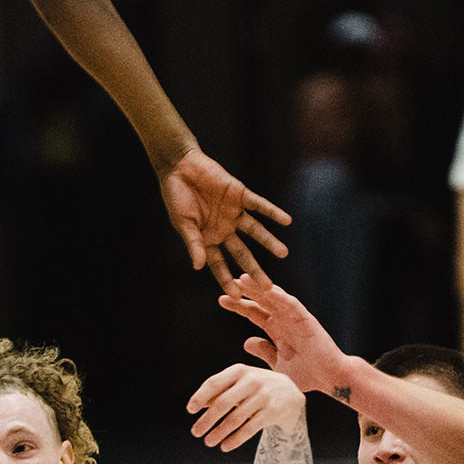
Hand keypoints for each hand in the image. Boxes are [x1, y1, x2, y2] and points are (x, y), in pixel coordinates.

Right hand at [159, 148, 290, 292]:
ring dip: (268, 242)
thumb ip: (194, 243)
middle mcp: (224, 230)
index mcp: (208, 239)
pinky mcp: (240, 194)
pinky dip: (272, 212)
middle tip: (268, 286)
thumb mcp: (183, 223)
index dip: (227, 280)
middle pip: (242, 253)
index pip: (220, 264)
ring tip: (283, 253)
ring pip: (255, 231)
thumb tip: (199, 267)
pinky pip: (259, 205)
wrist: (181, 166)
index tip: (237, 296)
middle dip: (254, 269)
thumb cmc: (176, 197)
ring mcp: (234, 213)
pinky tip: (286, 221)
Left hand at [185, 363, 305, 451]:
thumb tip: (198, 404)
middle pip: (223, 403)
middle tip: (196, 432)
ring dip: (219, 432)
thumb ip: (220, 390)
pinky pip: (249, 429)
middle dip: (207, 420)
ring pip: (235, 418)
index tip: (191, 410)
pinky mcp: (272, 412)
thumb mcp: (240, 382)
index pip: (214, 383)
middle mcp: (252, 381)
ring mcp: (264, 396)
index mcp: (240, 370)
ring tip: (209, 441)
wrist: (291, 393)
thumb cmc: (257, 387)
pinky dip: (235, 439)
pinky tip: (225, 446)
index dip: (200, 397)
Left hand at [218, 275, 351, 396]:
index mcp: (277, 330)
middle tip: (228, 282)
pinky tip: (265, 288)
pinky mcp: (307, 320)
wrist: (330, 379)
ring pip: (274, 299)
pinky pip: (291, 304)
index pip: (254, 313)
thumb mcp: (277, 365)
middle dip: (245, 292)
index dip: (239, 306)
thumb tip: (247, 342)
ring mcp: (296, 319)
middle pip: (261, 302)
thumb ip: (264, 351)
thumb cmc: (307, 375)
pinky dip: (279, 296)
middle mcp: (285, 321)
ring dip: (259, 288)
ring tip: (243, 279)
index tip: (222, 299)